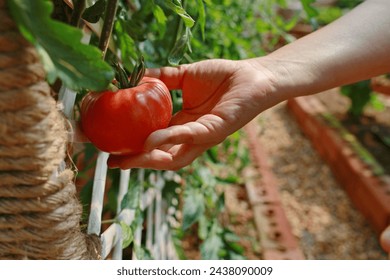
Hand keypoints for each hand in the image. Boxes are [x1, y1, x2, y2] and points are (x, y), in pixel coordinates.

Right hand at [107, 59, 276, 169]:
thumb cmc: (221, 77)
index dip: (134, 147)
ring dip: (150, 160)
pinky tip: (152, 139)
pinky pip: (189, 137)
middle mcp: (191, 136)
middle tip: (114, 163)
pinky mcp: (215, 131)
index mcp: (182, 125)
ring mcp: (203, 137)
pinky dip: (170, 138)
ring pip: (174, 158)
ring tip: (128, 160)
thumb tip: (135, 75)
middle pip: (161, 157)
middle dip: (138, 162)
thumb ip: (162, 78)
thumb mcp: (184, 76)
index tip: (111, 148)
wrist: (251, 75)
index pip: (154, 142)